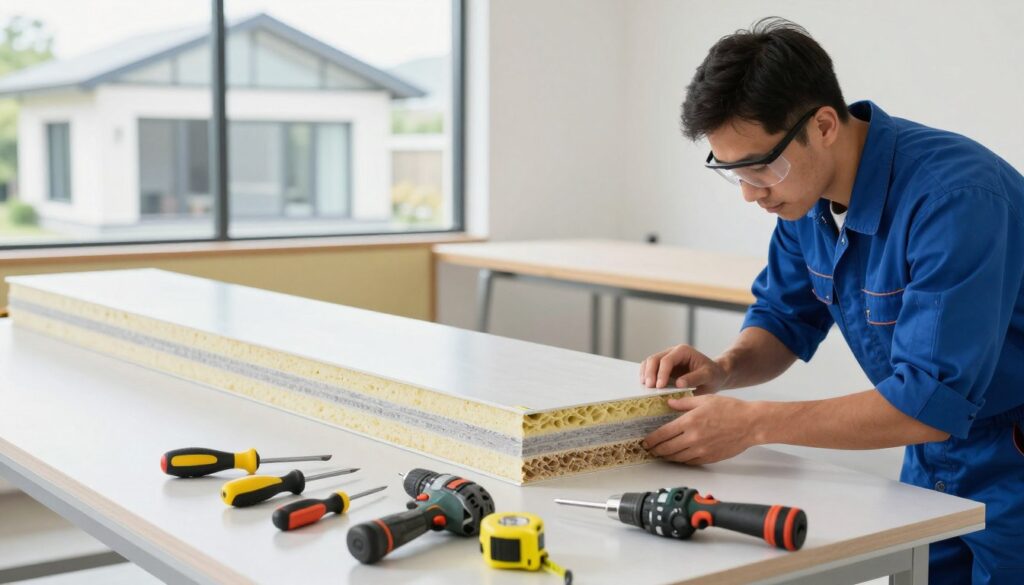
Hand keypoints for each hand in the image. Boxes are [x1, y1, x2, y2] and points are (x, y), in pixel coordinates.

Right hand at [639, 344, 727, 394]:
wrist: (714, 375)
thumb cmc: (713, 375)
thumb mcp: (708, 376)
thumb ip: (694, 378)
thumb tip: (678, 384)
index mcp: (683, 351)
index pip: (667, 360)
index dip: (661, 373)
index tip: (660, 387)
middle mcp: (672, 352)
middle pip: (654, 359)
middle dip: (650, 373)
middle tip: (649, 387)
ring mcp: (666, 359)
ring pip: (649, 363)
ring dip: (645, 374)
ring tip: (646, 388)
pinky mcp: (662, 367)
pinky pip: (649, 369)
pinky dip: (646, 376)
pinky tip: (647, 386)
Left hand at [642, 395, 759, 464]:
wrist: (751, 424)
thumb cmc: (731, 409)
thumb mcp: (705, 399)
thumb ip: (684, 403)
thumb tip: (668, 403)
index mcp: (689, 422)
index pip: (663, 434)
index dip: (651, 440)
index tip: (645, 441)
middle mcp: (693, 438)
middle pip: (667, 449)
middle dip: (655, 450)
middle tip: (649, 449)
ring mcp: (701, 450)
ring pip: (677, 458)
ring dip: (666, 457)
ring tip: (661, 454)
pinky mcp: (709, 457)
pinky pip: (690, 462)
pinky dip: (681, 460)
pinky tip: (678, 457)